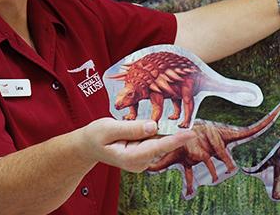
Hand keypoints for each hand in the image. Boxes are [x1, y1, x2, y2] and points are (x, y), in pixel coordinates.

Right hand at [78, 118, 193, 172]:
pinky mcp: (144, 154)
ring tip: (153, 118)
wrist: (89, 145)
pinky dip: (155, 132)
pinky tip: (149, 124)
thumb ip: (131, 128)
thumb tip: (153, 126)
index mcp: (130, 158)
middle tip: (179, 115)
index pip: (157, 147)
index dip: (175, 140)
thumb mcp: (108, 128)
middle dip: (171, 131)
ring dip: (162, 130)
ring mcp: (142, 160)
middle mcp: (139, 162)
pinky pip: (154, 141)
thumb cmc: (95, 136)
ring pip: (158, 141)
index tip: (190, 134)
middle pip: (160, 144)